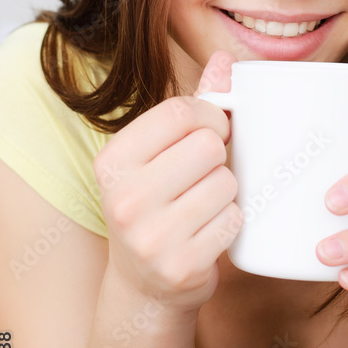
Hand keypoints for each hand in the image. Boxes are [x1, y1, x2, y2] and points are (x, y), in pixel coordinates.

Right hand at [94, 49, 242, 314]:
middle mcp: (124, 197)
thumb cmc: (157, 205)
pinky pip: (234, 220)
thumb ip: (194, 106)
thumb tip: (227, 60)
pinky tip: (209, 232)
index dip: (211, 117)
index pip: (180, 111)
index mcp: (113, 160)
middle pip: (209, 146)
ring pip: (226, 183)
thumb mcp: (159, 155)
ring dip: (226, 193)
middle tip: (205, 175)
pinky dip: (231, 223)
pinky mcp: (180, 266)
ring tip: (204, 206)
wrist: (142, 287)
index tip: (212, 132)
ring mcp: (150, 236)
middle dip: (218, 158)